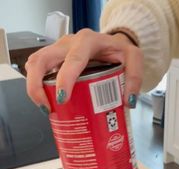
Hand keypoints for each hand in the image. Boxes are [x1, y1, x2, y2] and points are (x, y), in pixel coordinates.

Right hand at [25, 29, 142, 111]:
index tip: (62, 99)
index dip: (64, 80)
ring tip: (46, 107)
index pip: (72, 60)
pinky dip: (37, 86)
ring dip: (34, 87)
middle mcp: (68, 43)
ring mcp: (58, 50)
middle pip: (42, 60)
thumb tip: (127, 102)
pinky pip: (37, 70)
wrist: (112, 44)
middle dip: (37, 86)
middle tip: (47, 108)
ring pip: (34, 64)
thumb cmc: (119, 51)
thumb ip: (134, 77)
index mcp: (88, 42)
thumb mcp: (133, 59)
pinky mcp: (53, 59)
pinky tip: (46, 101)